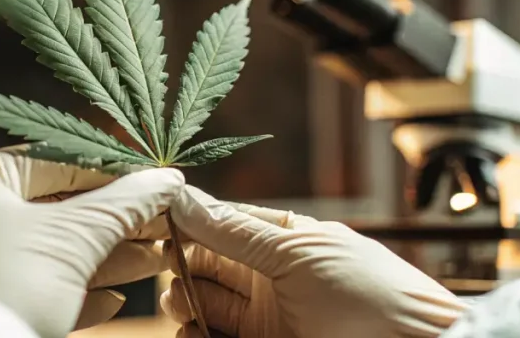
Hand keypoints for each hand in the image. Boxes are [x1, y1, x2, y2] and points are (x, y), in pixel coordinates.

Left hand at [0, 145, 183, 337]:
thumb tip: (167, 180)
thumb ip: (122, 205)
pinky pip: (40, 287)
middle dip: (117, 220)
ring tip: (160, 257)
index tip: (158, 182)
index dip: (115, 172)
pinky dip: (80, 291)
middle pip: (59, 207)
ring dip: (110, 257)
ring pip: (55, 250)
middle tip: (166, 221)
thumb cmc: (11, 285)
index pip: (58, 161)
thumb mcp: (73, 238)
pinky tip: (117, 299)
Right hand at [161, 187, 466, 337]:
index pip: (218, 221)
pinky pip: (212, 335)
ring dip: (182, 300)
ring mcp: (264, 313)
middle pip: (202, 263)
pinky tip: (191, 331)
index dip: (186, 221)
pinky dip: (194, 332)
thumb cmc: (366, 292)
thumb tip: (181, 196)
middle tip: (168, 269)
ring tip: (182, 304)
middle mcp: (267, 274)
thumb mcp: (295, 252)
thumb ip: (233, 230)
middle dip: (178, 264)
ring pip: (202, 302)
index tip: (153, 223)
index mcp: (280, 236)